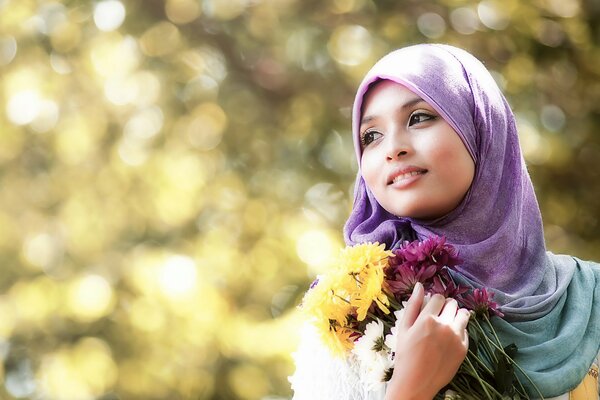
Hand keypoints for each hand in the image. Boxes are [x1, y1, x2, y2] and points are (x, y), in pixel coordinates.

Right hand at [384, 282, 469, 399]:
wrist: (416, 381)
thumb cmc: (405, 354)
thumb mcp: (404, 328)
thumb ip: (412, 305)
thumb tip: (419, 285)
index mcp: (428, 318)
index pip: (438, 297)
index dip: (434, 301)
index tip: (430, 309)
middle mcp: (445, 325)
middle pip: (452, 303)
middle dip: (446, 307)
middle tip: (438, 317)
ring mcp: (456, 337)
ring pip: (464, 314)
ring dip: (456, 315)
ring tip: (448, 323)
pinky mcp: (463, 348)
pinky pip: (466, 331)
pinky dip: (459, 331)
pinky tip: (448, 339)